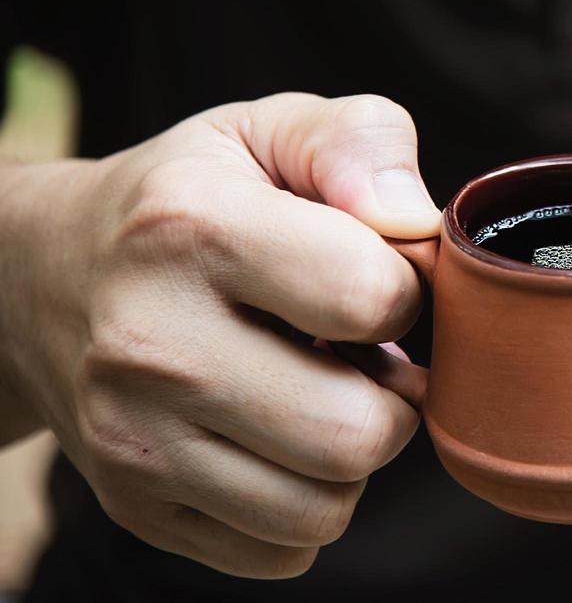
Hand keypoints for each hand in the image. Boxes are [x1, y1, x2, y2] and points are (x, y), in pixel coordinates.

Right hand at [0, 93, 440, 577]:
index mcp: (190, 229)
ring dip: (355, 454)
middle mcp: (148, 343)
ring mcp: (133, 440)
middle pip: (357, 432)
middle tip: (365, 354)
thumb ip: (360, 142)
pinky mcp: (137, 509)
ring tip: (325, 392)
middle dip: (395, 393)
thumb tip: (416, 219)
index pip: (368, 296)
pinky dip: (309, 505)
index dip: (404, 288)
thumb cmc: (189, 197)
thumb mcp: (268, 129)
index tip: (374, 276)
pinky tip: (283, 439)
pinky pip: (283, 551)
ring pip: (326, 508)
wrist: (45, 274)